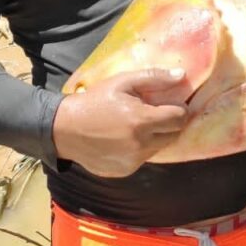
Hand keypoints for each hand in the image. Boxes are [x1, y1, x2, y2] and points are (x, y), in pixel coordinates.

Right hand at [53, 69, 188, 177]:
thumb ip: (154, 78)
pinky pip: (143, 159)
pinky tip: (123, 139)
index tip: (170, 104)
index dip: (179, 110)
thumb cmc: (95, 101)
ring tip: (135, 125)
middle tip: (153, 114)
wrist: (64, 129)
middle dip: (169, 123)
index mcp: (142, 121)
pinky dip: (140, 149)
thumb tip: (181, 75)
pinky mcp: (125, 170)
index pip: (180, 118)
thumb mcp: (122, 82)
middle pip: (174, 135)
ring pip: (159, 148)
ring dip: (155, 136)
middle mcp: (140, 144)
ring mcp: (133, 160)